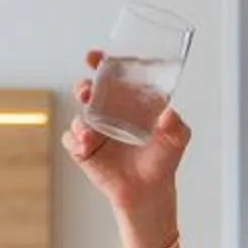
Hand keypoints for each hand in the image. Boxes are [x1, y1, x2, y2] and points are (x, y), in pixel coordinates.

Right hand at [66, 50, 188, 233]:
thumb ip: (175, 124)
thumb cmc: (163, 158)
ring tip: (88, 130)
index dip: (101, 64)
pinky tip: (85, 144)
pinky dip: (74, 139)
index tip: (96, 57)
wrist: (150, 190)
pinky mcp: (83, 150)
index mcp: (127, 101)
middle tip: (87, 90)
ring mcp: (94, 131)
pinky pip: (71, 140)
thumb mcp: (177, 137)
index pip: (111, 76)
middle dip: (83, 86)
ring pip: (78, 116)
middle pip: (88, 91)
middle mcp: (107, 112)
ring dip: (79, 118)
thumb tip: (169, 114)